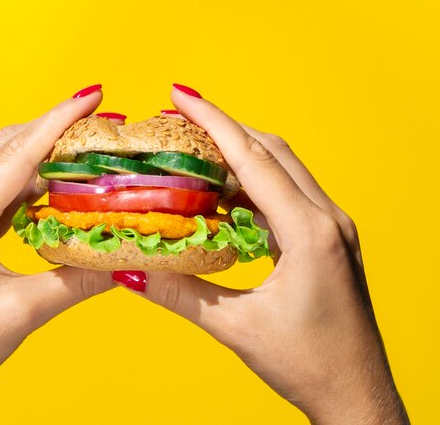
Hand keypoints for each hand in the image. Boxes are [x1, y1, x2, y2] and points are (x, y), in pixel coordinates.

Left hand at [0, 86, 113, 423]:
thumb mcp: (23, 312)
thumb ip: (78, 281)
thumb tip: (126, 262)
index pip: (17, 154)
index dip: (58, 121)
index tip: (92, 95)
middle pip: (4, 147)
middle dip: (50, 127)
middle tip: (95, 121)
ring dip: (36, 150)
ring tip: (79, 148)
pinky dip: (22, 178)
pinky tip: (48, 185)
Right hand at [127, 86, 408, 423]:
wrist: (356, 394)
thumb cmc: (309, 364)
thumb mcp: (237, 328)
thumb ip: (182, 294)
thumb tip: (132, 270)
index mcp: (309, 233)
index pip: (254, 159)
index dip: (214, 122)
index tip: (182, 95)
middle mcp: (326, 220)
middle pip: (272, 151)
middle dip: (224, 128)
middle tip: (179, 118)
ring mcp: (330, 228)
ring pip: (282, 169)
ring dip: (239, 155)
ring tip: (194, 152)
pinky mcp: (326, 240)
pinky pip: (286, 195)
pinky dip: (252, 184)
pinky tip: (222, 194)